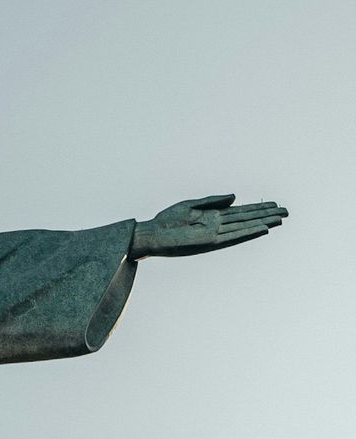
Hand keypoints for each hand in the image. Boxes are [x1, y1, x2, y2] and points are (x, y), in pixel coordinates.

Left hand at [131, 194, 288, 258]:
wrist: (151, 234)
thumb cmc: (167, 220)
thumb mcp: (190, 205)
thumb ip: (213, 201)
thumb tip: (235, 196)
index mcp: (213, 216)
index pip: (241, 211)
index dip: (258, 208)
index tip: (274, 203)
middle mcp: (218, 225)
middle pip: (247, 218)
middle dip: (266, 214)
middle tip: (287, 211)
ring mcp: (216, 234)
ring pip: (244, 227)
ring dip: (262, 222)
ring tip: (280, 219)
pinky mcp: (210, 241)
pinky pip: (233, 236)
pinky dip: (248, 232)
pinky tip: (262, 228)